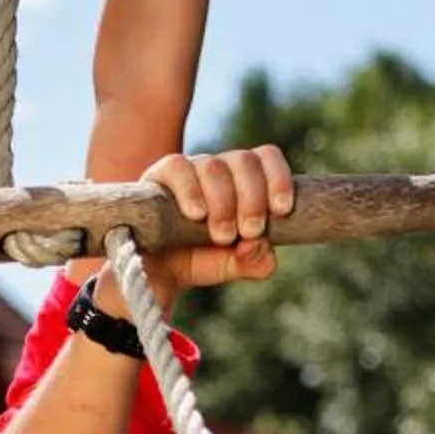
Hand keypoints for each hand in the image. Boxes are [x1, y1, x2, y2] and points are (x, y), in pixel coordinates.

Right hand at [132, 146, 293, 301]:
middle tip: (249, 231)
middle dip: (253, 198)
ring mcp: (188, 170)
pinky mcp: (158, 176)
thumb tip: (259, 246)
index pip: (266, 158)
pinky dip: (191, 191)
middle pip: (245, 161)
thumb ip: (255, 262)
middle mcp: (218, 170)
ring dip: (224, 201)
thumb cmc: (196, 261)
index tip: (282, 210)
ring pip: (214, 166)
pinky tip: (196, 214)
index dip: (279, 178)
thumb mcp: (231, 266)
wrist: (152, 276)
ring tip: (221, 236)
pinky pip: (178, 167)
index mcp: (242, 182)